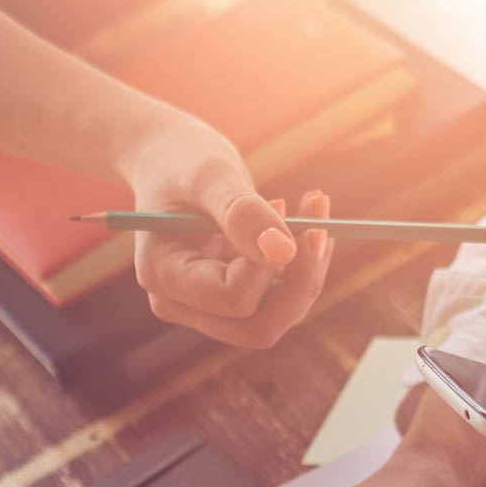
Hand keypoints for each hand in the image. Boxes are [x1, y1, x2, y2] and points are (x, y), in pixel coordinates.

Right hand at [118, 112, 332, 346]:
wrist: (170, 159)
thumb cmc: (181, 159)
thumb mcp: (209, 175)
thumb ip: (241, 212)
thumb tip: (284, 252)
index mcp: (163, 275)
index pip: (232, 299)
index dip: (269, 264)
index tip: (285, 206)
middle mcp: (182, 302)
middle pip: (257, 327)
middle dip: (301, 281)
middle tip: (322, 226)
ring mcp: (208, 306)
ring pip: (278, 315)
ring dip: (309, 267)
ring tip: (313, 205)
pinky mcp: (234, 296)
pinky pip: (281, 297)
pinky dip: (303, 262)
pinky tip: (303, 218)